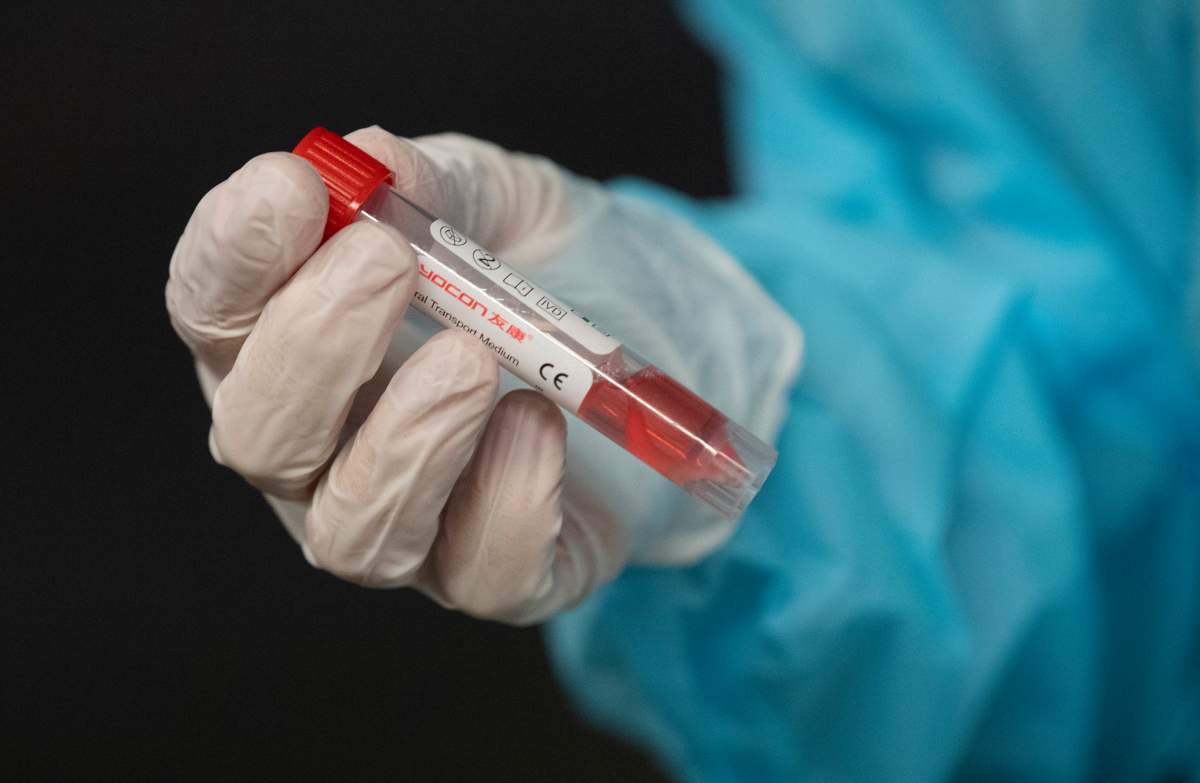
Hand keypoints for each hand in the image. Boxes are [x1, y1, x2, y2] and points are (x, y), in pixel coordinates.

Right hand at [166, 126, 800, 622]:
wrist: (657, 335)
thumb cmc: (540, 266)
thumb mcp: (492, 199)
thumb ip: (431, 183)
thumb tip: (373, 163)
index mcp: (289, 339)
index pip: (213, 312)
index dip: (235, 256)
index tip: (293, 189)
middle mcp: (322, 451)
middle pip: (260, 437)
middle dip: (312, 348)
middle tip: (385, 262)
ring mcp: (404, 524)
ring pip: (354, 533)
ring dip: (404, 441)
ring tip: (471, 360)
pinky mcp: (496, 573)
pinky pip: (481, 573)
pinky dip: (508, 500)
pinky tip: (540, 422)